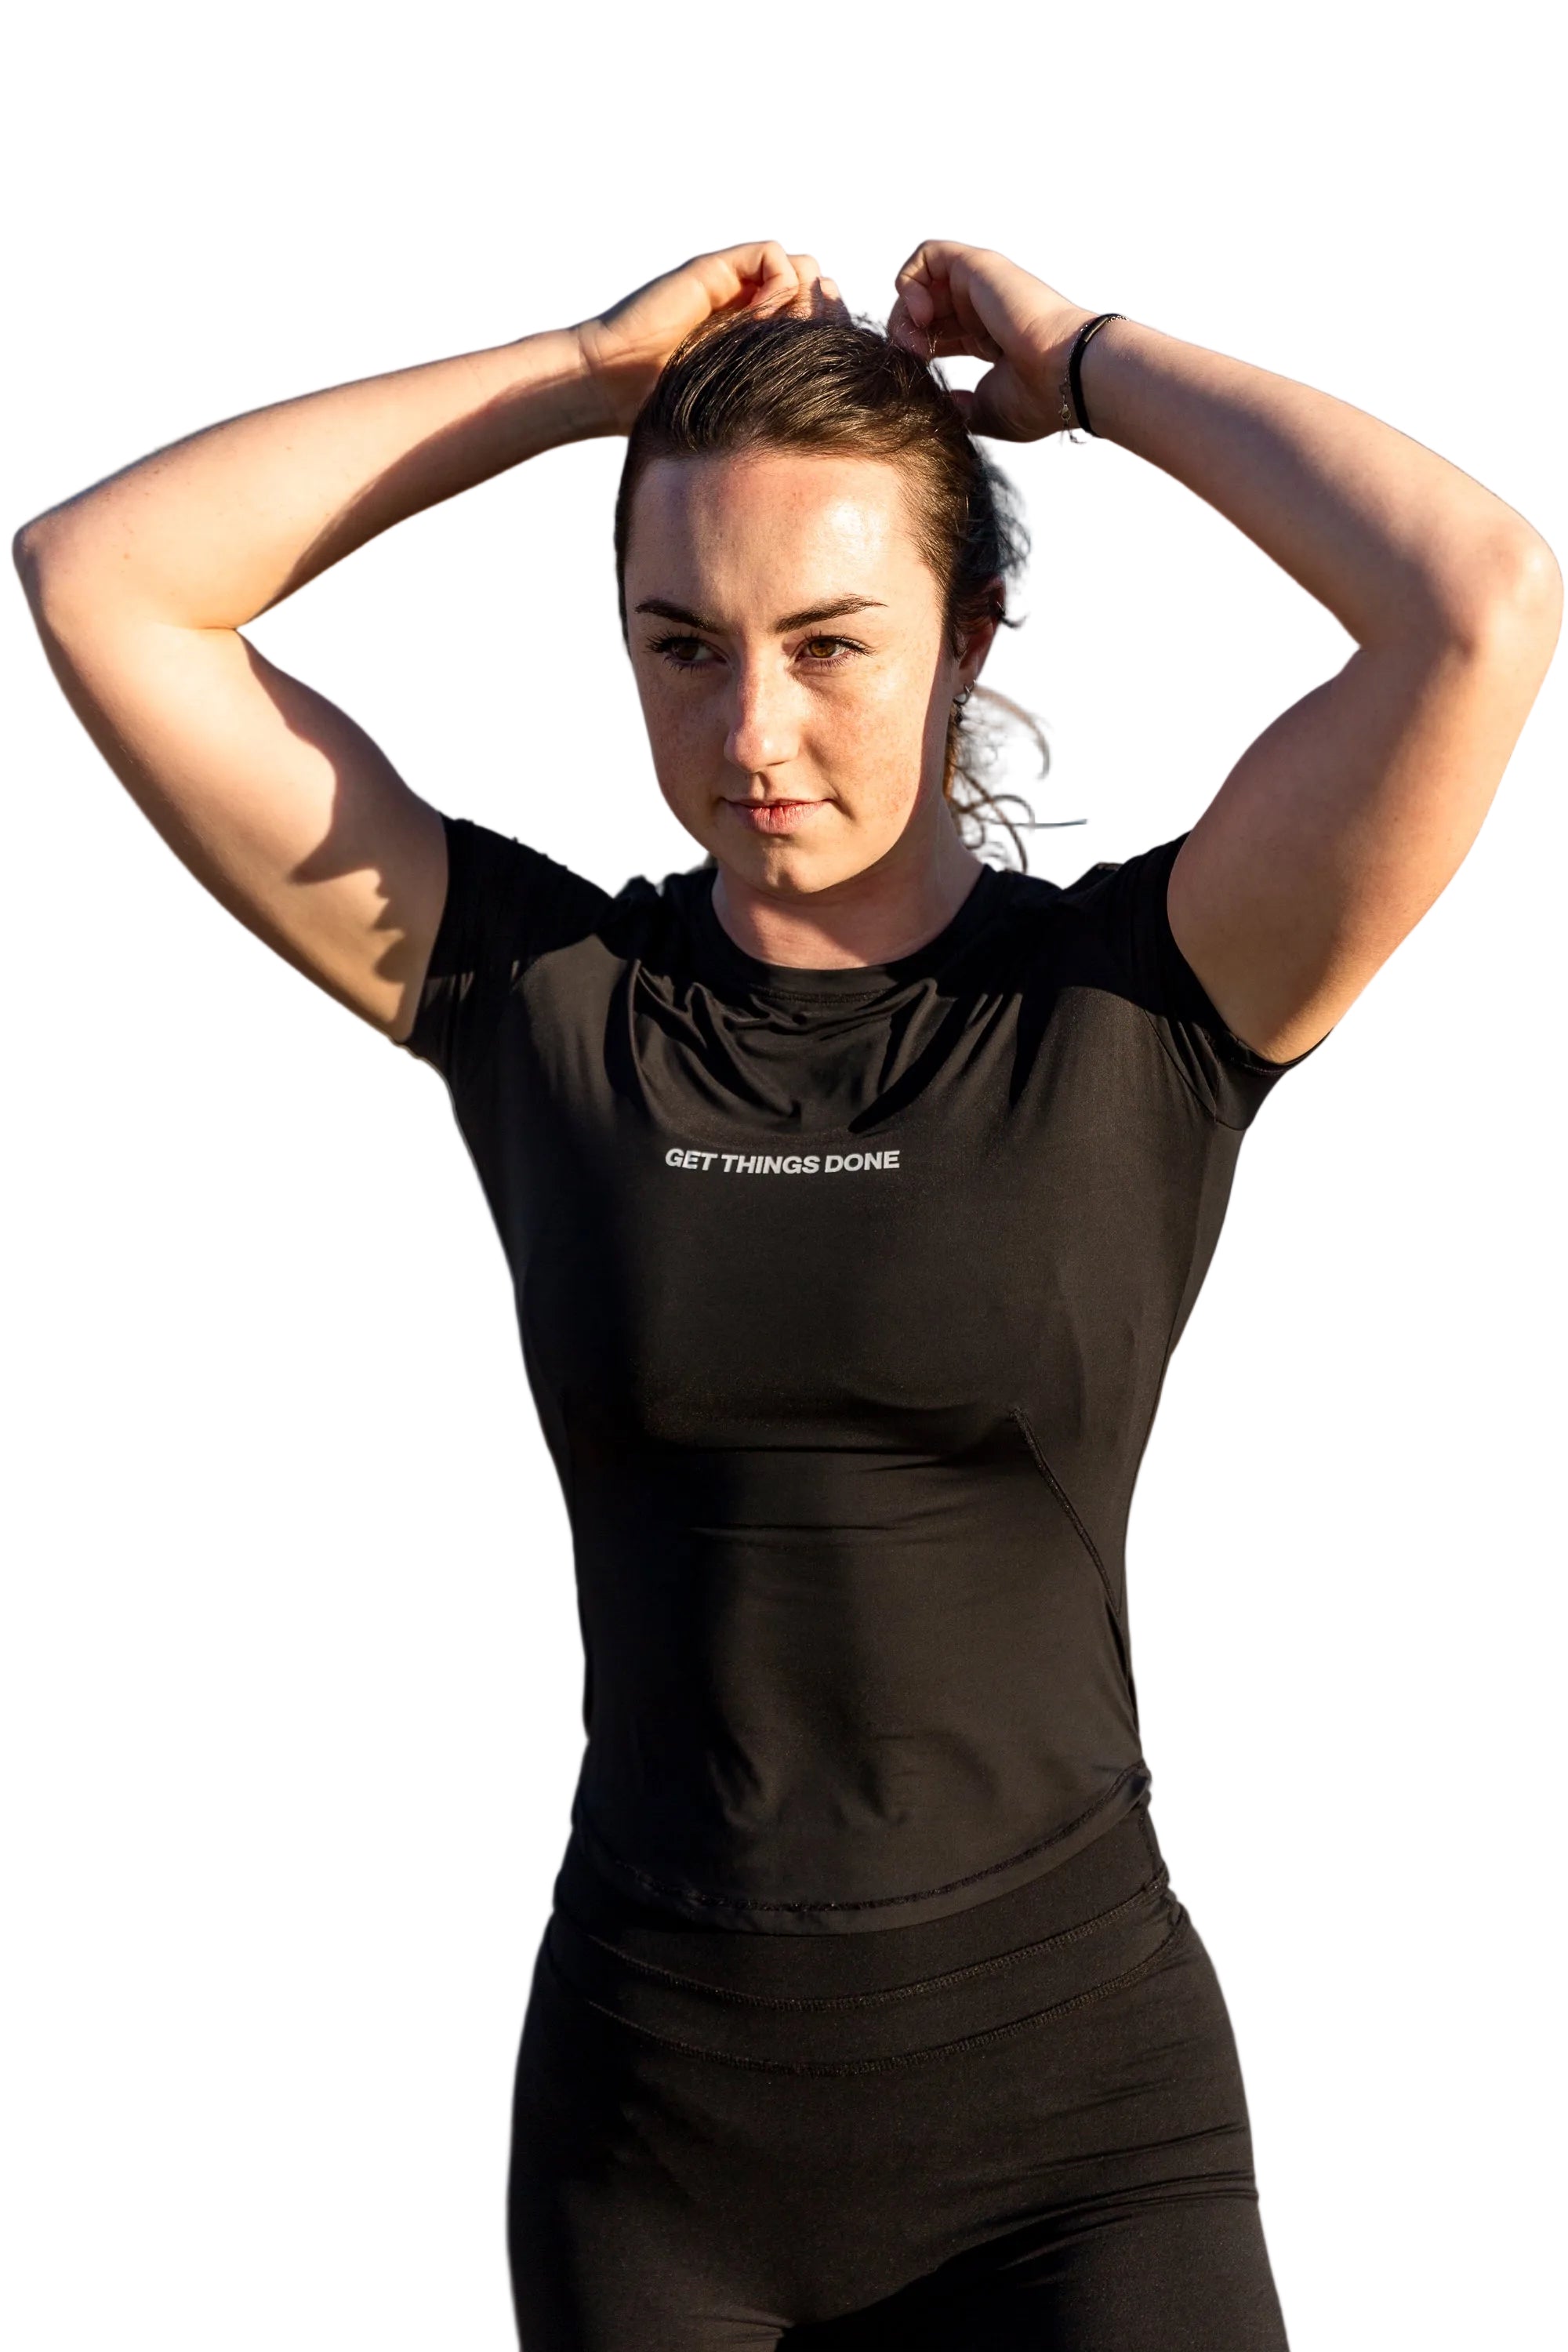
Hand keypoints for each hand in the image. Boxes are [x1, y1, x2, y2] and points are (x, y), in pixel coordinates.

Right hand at [576, 243, 844, 430]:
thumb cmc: (666, 407)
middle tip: (802, 355)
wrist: (611, 385)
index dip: (832, 337)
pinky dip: (780, 284)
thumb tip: (835, 402)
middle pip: (823, 289)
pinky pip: (774, 257)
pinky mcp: (716, 270)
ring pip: (806, 268)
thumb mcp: (740, 407)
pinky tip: (760, 320)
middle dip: (824, 320)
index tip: (820, 370)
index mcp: (762, 337)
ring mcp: (736, 285)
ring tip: (778, 339)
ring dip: (804, 301)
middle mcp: (753, 305)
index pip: (824, 317)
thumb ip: (778, 394)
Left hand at [887, 244, 1094, 439]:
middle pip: (926, 309)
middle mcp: (985, 307)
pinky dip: (910, 282)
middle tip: (912, 361)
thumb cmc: (1037, 397)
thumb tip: (938, 408)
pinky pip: (928, 254)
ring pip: (922, 282)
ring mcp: (982, 284)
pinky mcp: (978, 265)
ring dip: (904, 313)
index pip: (940, 335)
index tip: (921, 379)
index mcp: (989, 338)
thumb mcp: (986, 411)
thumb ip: (959, 408)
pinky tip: (921, 315)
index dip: (919, 355)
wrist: (1066, 373)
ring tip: (916, 343)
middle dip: (906, 335)